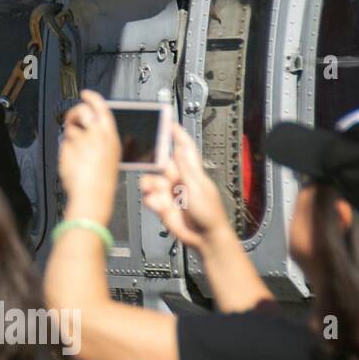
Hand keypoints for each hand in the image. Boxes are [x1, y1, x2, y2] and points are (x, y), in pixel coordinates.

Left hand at [58, 90, 121, 226]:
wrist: (92, 195)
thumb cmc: (103, 181)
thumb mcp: (113, 156)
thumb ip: (104, 139)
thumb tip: (94, 128)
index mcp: (110, 135)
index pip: (101, 107)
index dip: (91, 97)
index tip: (85, 93)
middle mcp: (96, 134)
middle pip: (81, 111)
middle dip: (74, 113)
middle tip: (72, 120)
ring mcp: (81, 140)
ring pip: (70, 128)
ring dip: (70, 136)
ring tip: (76, 151)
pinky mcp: (68, 148)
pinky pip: (63, 143)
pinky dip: (65, 149)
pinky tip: (72, 160)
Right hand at [140, 124, 230, 249]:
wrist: (203, 237)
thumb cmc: (209, 214)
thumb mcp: (198, 187)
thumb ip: (186, 168)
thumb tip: (179, 149)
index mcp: (192, 172)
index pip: (183, 147)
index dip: (176, 134)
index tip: (167, 122)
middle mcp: (179, 179)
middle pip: (161, 162)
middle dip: (154, 163)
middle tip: (149, 163)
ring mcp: (169, 191)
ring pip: (151, 180)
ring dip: (151, 186)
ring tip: (158, 194)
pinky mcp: (161, 204)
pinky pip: (149, 197)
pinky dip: (152, 200)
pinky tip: (160, 206)